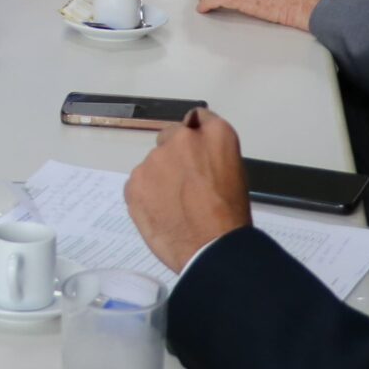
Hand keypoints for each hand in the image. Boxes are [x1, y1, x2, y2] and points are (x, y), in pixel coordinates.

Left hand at [125, 110, 250, 271]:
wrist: (212, 248)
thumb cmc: (230, 215)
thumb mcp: (233, 172)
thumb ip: (211, 154)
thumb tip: (195, 156)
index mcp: (215, 134)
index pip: (198, 120)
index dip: (195, 138)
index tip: (195, 153)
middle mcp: (182, 139)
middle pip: (171, 138)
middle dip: (175, 156)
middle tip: (185, 185)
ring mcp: (155, 159)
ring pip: (153, 163)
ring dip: (160, 177)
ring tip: (174, 206)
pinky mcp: (135, 181)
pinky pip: (138, 183)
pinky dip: (146, 195)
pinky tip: (160, 213)